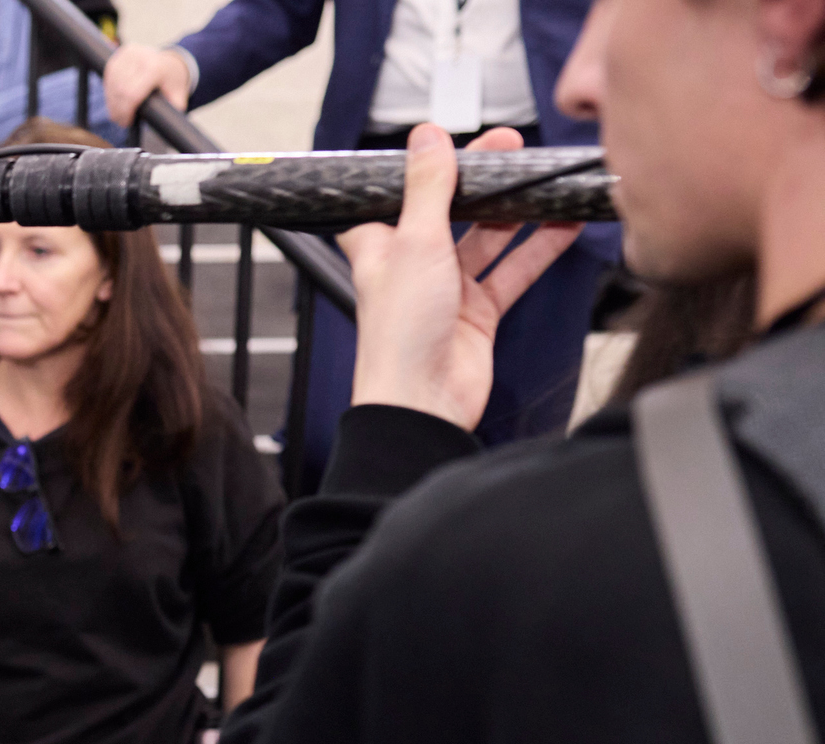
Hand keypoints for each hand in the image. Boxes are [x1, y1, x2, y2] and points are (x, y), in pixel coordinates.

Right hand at [102, 43, 192, 130]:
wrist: (170, 61)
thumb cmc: (172, 81)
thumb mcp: (177, 96)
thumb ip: (171, 110)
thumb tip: (165, 125)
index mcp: (155, 67)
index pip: (131, 94)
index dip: (125, 111)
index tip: (126, 121)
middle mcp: (141, 56)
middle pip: (119, 90)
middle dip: (117, 109)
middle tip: (121, 120)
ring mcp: (129, 53)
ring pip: (111, 83)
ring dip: (112, 101)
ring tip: (117, 112)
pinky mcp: (120, 53)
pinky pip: (109, 75)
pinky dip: (109, 90)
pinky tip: (114, 98)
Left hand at [339, 125, 583, 429]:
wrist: (421, 402)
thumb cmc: (399, 335)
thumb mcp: (415, 243)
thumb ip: (427, 188)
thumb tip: (425, 138)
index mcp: (380, 247)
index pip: (395, 196)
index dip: (419, 169)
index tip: (448, 141)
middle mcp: (411, 266)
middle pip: (450, 210)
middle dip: (481, 179)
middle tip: (512, 146)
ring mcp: (447, 289)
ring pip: (487, 239)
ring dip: (516, 211)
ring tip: (542, 176)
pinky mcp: (478, 313)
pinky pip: (514, 271)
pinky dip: (540, 248)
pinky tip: (565, 223)